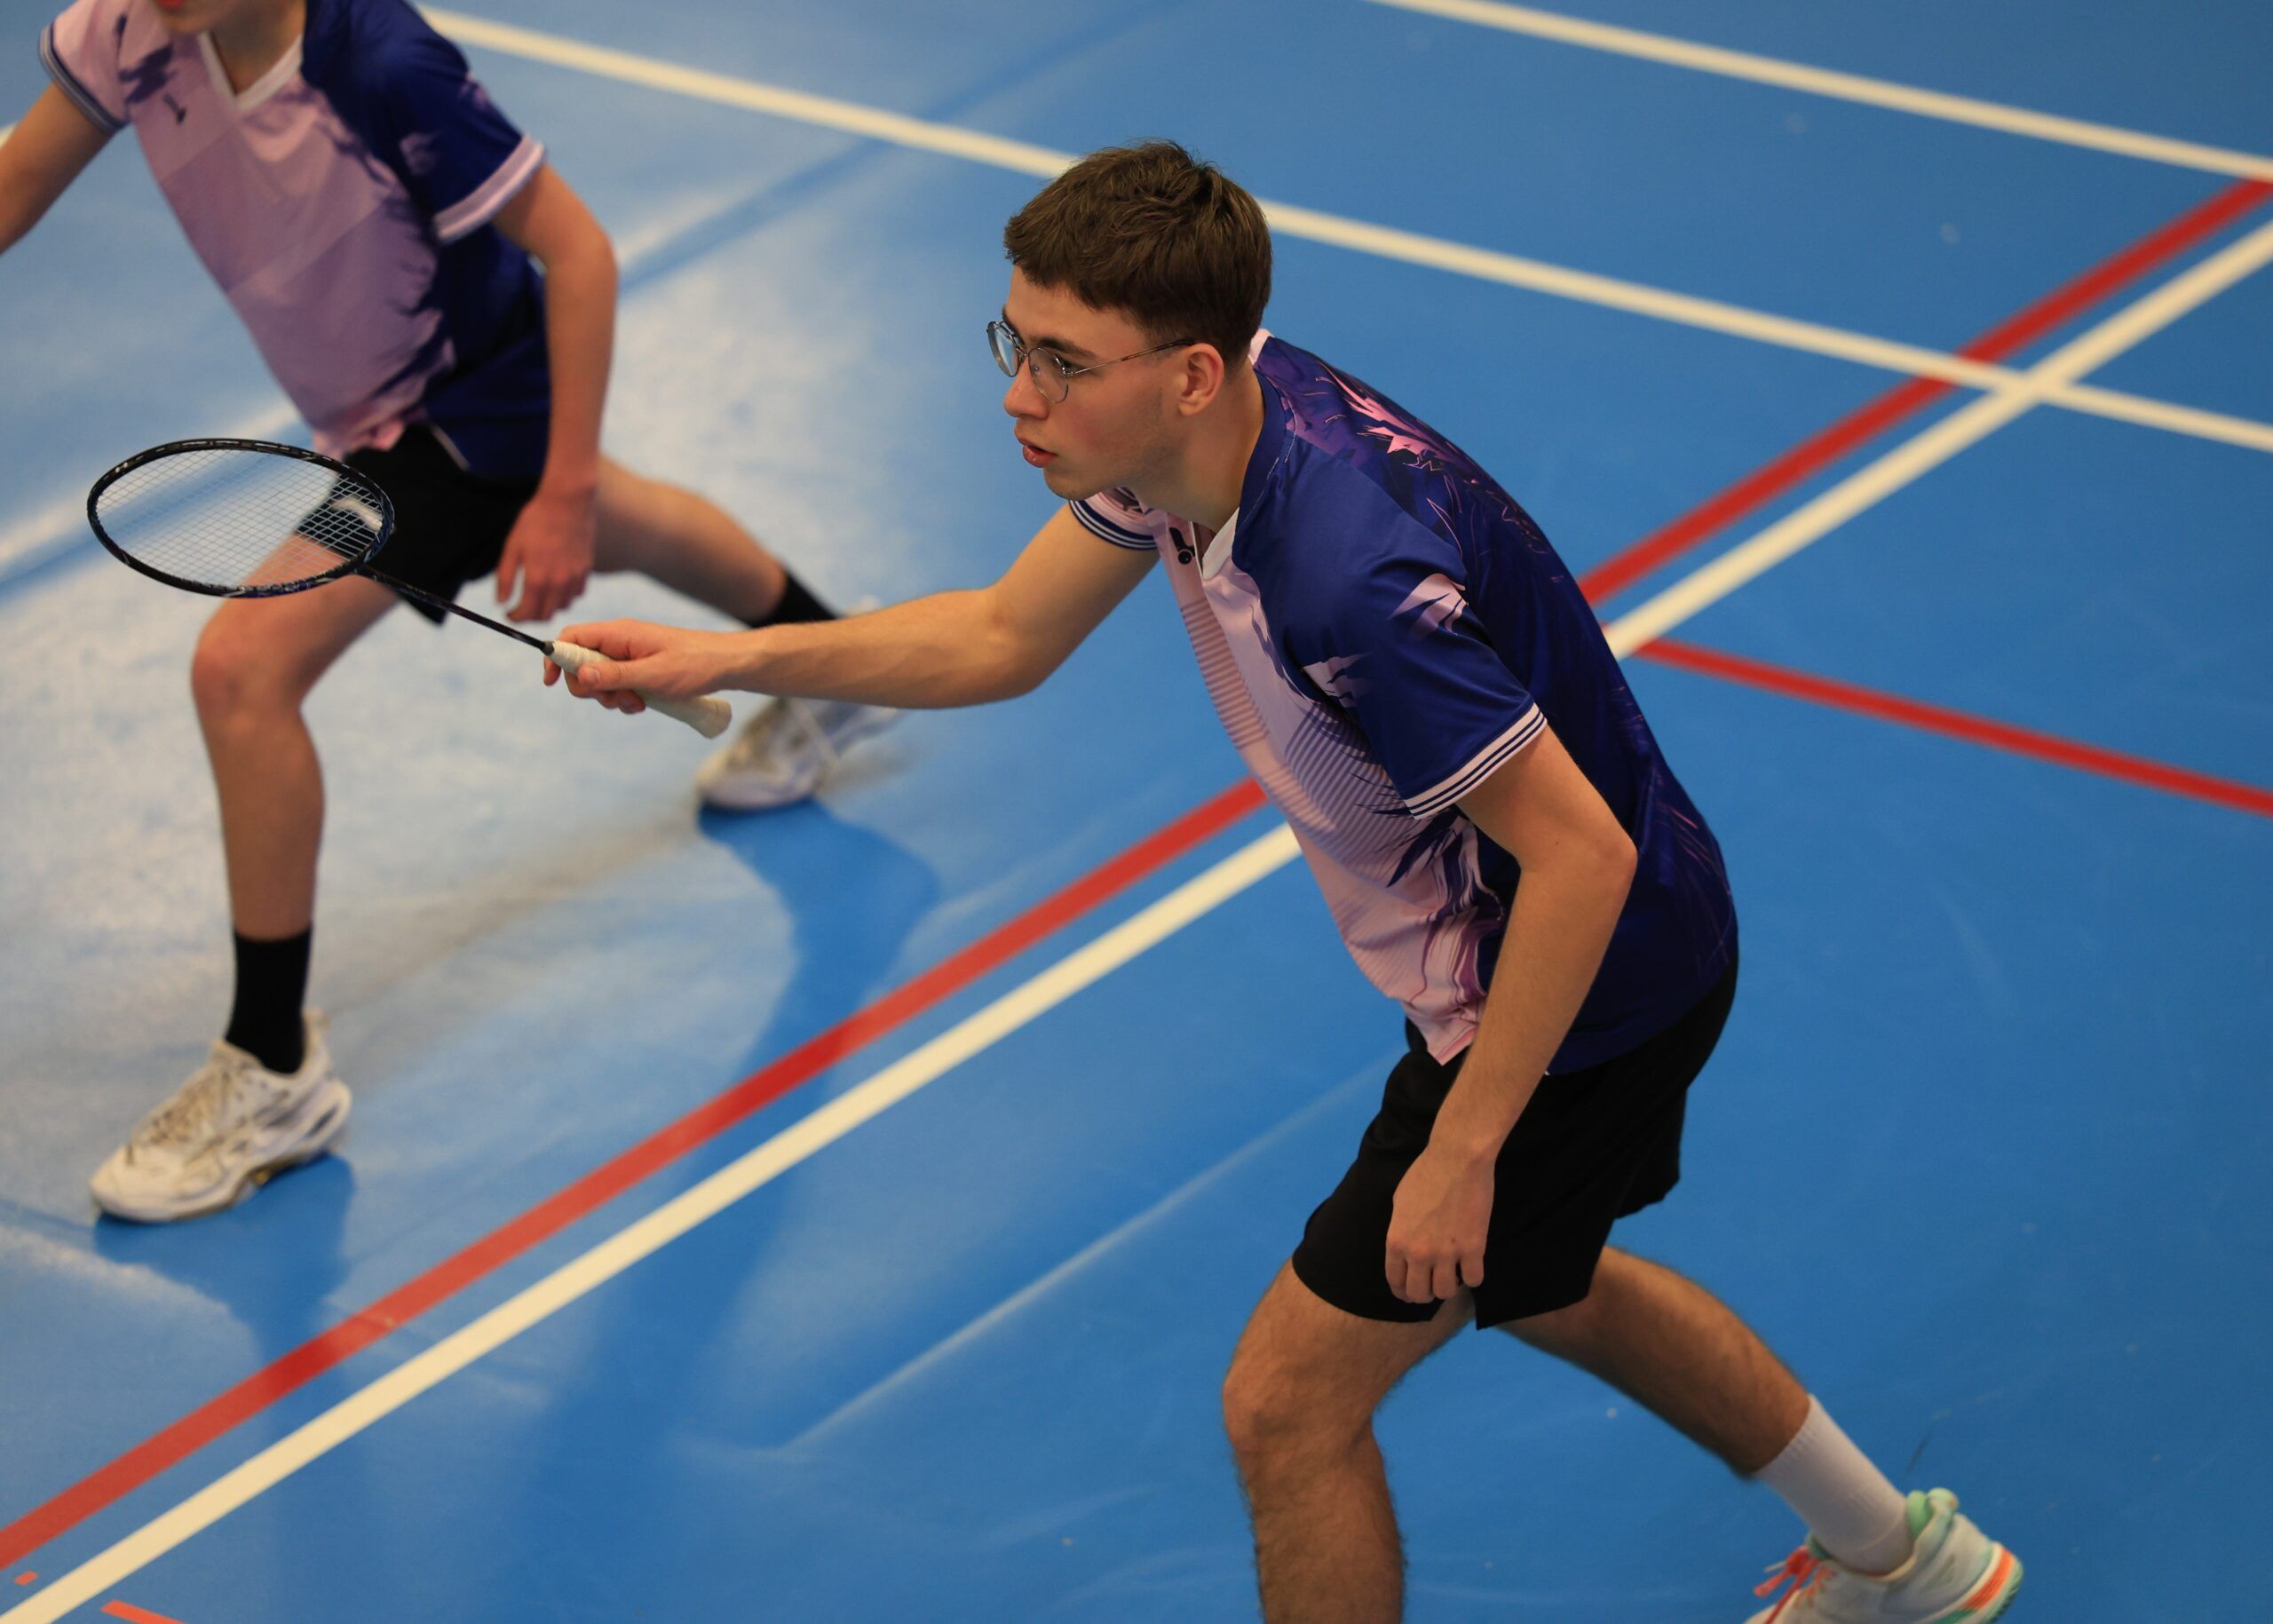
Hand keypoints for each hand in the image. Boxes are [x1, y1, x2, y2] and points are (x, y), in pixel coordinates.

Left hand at [495, 484, 596, 621]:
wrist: (567, 502)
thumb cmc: (535, 521)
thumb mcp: (512, 547)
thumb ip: (505, 577)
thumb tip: (501, 602)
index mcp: (537, 579)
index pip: (526, 613)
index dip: (515, 617)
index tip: (509, 613)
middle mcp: (558, 583)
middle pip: (545, 615)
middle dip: (531, 615)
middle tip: (522, 606)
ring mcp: (575, 577)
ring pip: (562, 607)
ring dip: (549, 606)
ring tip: (539, 594)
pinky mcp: (586, 570)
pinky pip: (576, 594)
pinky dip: (565, 595)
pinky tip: (557, 584)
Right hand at [542, 618, 741, 715]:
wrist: (725, 665)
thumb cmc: (694, 666)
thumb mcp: (653, 675)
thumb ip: (616, 676)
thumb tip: (581, 675)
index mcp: (619, 633)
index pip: (571, 637)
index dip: (555, 657)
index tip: (551, 682)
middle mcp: (619, 641)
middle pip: (580, 663)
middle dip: (591, 688)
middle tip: (616, 700)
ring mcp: (628, 654)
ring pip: (599, 678)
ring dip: (611, 697)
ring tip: (639, 703)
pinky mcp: (638, 667)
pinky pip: (617, 684)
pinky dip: (624, 697)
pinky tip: (644, 704)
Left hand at [1384, 1141, 1493, 1303]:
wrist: (1456, 1160)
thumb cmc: (1425, 1174)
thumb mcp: (1399, 1204)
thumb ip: (1400, 1232)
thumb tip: (1404, 1249)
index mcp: (1396, 1241)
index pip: (1395, 1282)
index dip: (1403, 1292)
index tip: (1410, 1291)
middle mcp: (1418, 1253)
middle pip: (1419, 1294)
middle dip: (1425, 1293)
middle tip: (1434, 1283)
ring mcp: (1446, 1253)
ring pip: (1445, 1293)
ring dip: (1449, 1286)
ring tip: (1453, 1273)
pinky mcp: (1473, 1248)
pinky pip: (1474, 1280)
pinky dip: (1473, 1276)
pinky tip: (1472, 1264)